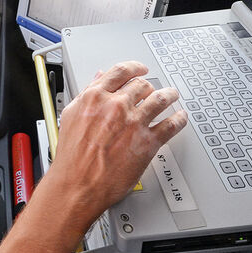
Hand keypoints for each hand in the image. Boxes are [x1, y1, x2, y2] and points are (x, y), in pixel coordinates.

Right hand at [46, 61, 186, 224]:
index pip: (121, 71)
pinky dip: (179, 119)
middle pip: (143, 85)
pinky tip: (180, 118)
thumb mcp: (71, 116)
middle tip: (154, 89)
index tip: (141, 69)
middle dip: (150, 86)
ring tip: (173, 96)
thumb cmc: (71, 157)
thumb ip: (87, 94)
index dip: (135, 67)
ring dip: (170, 95)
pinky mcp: (148, 143)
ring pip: (161, 99)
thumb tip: (98, 79)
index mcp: (96, 97)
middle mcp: (117, 106)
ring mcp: (134, 124)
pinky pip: (171, 125)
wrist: (77, 185)